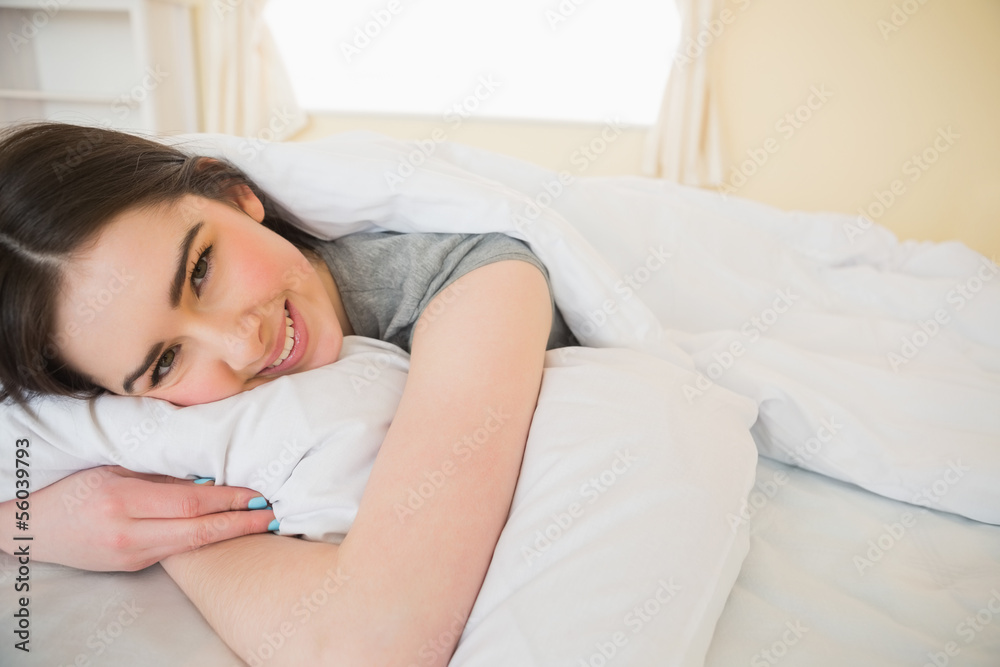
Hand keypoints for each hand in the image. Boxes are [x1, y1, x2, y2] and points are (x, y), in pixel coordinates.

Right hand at [0, 466, 274, 571]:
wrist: (35, 529)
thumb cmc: (76, 489)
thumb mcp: (115, 469)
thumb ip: (159, 474)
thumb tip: (209, 473)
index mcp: (124, 500)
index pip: (190, 501)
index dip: (228, 499)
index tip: (258, 494)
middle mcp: (129, 532)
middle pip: (198, 529)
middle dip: (241, 523)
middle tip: (275, 515)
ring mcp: (132, 555)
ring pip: (192, 545)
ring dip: (229, 534)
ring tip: (261, 523)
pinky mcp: (133, 566)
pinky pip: (177, 550)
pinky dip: (204, 539)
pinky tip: (226, 529)